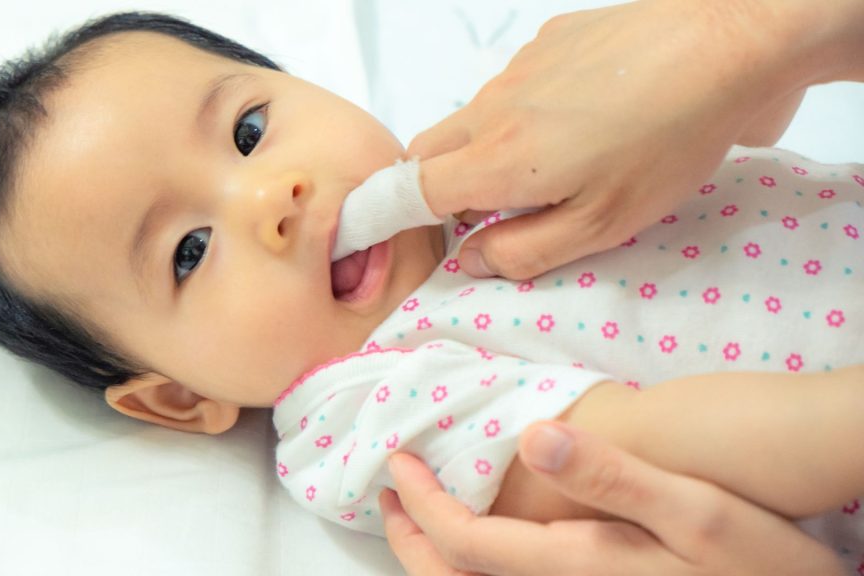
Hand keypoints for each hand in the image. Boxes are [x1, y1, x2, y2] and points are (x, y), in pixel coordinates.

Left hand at [379, 422, 841, 575]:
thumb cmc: (756, 561)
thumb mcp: (695, 513)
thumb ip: (610, 477)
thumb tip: (532, 437)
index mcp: (573, 566)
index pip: (465, 542)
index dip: (419, 503)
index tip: (394, 463)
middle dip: (410, 541)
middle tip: (387, 495)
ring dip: (436, 555)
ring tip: (417, 514)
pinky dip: (476, 563)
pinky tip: (484, 537)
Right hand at [409, 0, 818, 279]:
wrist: (723, 46)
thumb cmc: (668, 143)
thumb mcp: (602, 226)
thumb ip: (524, 251)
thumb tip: (472, 260)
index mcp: (498, 160)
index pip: (410, 191)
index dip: (394, 217)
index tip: (398, 231)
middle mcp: (493, 108)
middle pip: (428, 151)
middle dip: (441, 186)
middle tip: (494, 209)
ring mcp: (518, 68)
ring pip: (473, 118)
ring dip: (490, 149)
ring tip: (560, 161)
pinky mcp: (548, 40)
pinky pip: (513, 85)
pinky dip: (526, 110)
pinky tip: (586, 115)